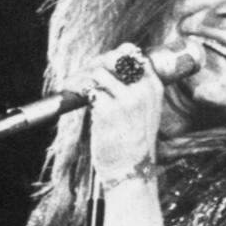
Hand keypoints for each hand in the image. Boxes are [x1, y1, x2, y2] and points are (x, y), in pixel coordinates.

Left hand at [80, 41, 165, 187]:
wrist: (131, 171)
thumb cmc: (133, 144)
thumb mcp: (144, 113)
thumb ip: (133, 91)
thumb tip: (107, 72)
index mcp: (153, 88)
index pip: (134, 54)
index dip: (114, 55)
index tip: (101, 64)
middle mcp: (142, 90)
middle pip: (114, 58)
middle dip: (94, 63)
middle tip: (83, 75)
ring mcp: (126, 100)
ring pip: (98, 71)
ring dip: (82, 76)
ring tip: (73, 85)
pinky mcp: (108, 110)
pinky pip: (88, 88)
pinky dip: (76, 89)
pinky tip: (71, 94)